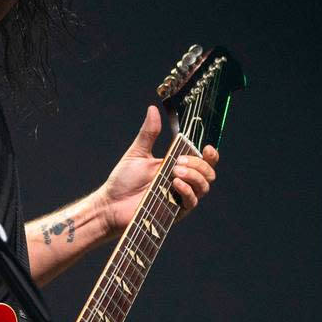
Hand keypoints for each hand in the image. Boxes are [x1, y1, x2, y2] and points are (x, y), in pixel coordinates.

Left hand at [99, 106, 217, 233]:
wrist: (110, 204)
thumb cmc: (123, 180)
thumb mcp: (137, 153)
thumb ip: (149, 133)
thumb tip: (153, 109)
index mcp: (176, 166)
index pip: (203, 161)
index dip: (211, 155)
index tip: (207, 148)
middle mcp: (182, 182)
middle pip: (208, 173)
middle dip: (199, 164)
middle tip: (179, 161)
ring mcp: (179, 197)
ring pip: (204, 187)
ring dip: (194, 176)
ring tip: (175, 171)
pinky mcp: (175, 212)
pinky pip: (191, 202)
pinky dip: (187, 191)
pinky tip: (175, 184)